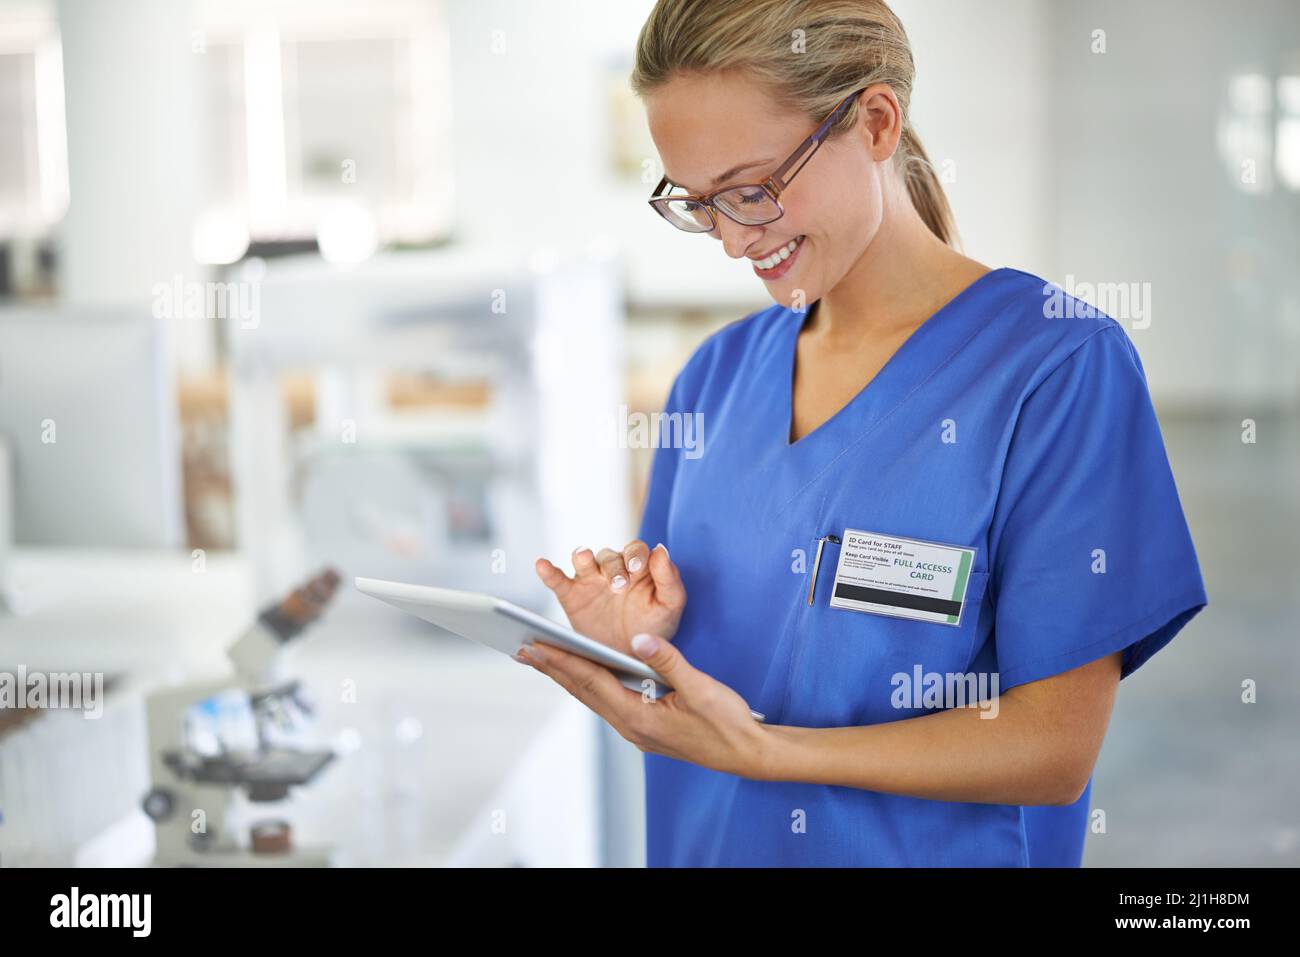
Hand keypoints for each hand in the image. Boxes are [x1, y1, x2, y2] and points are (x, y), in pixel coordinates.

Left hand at [516, 632, 771, 779]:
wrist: (747, 753)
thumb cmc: (727, 723)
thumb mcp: (700, 687)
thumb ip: (668, 661)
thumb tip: (640, 640)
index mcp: (640, 717)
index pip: (593, 682)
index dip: (562, 662)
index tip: (536, 646)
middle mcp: (632, 726)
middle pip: (584, 691)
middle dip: (553, 668)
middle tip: (523, 649)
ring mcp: (637, 729)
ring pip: (593, 697)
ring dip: (567, 676)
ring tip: (543, 658)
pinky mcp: (645, 726)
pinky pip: (608, 701)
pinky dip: (590, 684)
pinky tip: (584, 673)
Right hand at [534, 541, 684, 656]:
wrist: (631, 658)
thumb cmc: (655, 628)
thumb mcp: (670, 606)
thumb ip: (669, 579)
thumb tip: (661, 549)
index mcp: (639, 569)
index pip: (636, 550)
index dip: (635, 555)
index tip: (636, 568)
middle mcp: (613, 570)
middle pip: (609, 556)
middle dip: (613, 567)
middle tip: (618, 586)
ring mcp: (591, 582)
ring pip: (584, 560)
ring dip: (584, 557)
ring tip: (584, 559)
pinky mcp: (571, 596)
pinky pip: (558, 580)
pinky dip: (548, 571)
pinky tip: (542, 565)